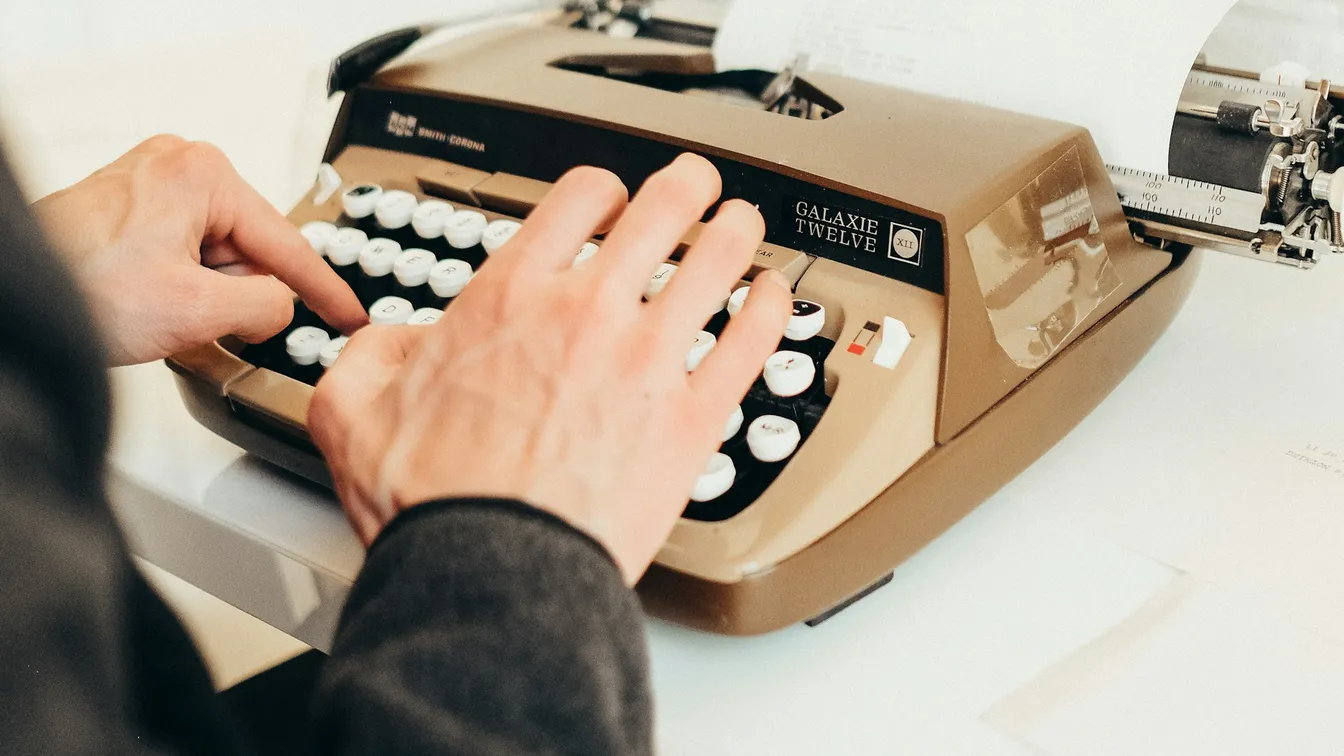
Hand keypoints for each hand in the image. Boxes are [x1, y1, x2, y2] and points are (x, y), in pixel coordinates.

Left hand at [32, 135, 366, 365]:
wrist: (14, 296)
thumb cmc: (77, 287)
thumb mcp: (197, 310)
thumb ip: (266, 307)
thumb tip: (281, 307)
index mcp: (204, 175)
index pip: (288, 245)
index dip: (326, 291)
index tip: (350, 315)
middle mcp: (180, 167)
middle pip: (249, 252)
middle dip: (234, 293)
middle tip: (195, 316)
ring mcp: (154, 184)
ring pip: (218, 258)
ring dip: (203, 295)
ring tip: (157, 308)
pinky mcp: (134, 207)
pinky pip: (187, 255)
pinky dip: (181, 288)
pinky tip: (151, 303)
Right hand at [310, 154, 791, 583]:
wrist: (489, 570)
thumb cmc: (434, 502)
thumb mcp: (353, 411)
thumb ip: (369, 356)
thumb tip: (389, 342)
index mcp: (511, 297)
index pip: (580, 197)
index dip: (603, 190)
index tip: (611, 203)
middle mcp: (587, 312)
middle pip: (664, 208)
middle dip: (688, 185)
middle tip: (698, 185)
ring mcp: (648, 361)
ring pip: (719, 260)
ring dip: (737, 232)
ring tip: (744, 227)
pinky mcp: (693, 417)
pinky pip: (753, 341)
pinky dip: (772, 308)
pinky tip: (774, 298)